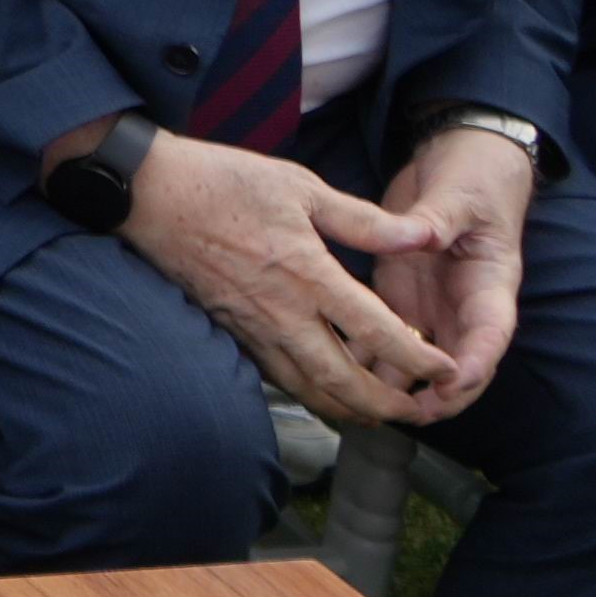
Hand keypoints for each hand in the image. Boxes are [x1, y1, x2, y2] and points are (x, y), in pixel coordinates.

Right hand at [116, 127, 455, 421]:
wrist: (149, 193)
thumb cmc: (223, 181)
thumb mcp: (301, 187)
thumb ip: (364, 220)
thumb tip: (421, 236)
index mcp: (309, 275)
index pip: (377, 332)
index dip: (419, 359)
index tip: (446, 370)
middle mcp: (282, 312)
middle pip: (343, 381)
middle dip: (386, 405)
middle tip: (417, 410)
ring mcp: (252, 327)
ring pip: (307, 388)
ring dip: (346, 409)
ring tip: (375, 415)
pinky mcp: (229, 329)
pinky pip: (276, 375)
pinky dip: (307, 392)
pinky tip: (322, 389)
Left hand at [366, 124, 535, 417]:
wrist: (458, 169)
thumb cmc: (471, 181)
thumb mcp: (460, 195)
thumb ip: (439, 219)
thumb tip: (424, 233)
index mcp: (489, 286)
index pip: (490, 334)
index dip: (476, 362)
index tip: (454, 382)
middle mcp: (462, 309)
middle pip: (456, 365)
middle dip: (436, 395)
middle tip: (404, 413)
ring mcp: (431, 309)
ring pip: (417, 363)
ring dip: (396, 388)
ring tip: (365, 409)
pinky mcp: (399, 303)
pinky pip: (384, 343)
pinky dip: (366, 362)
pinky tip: (336, 377)